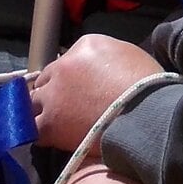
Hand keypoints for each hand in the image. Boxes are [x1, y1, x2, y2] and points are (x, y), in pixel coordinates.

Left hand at [29, 33, 162, 151]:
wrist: (147, 115)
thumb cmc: (149, 87)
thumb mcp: (129, 56)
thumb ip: (106, 58)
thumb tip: (96, 71)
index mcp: (85, 46)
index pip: (65, 61)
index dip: (69, 78)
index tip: (78, 90)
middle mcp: (63, 66)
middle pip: (46, 80)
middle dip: (52, 92)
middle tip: (65, 107)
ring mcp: (54, 94)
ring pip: (33, 102)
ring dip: (41, 111)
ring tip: (54, 123)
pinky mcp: (50, 122)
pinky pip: (33, 128)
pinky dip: (39, 132)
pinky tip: (49, 137)